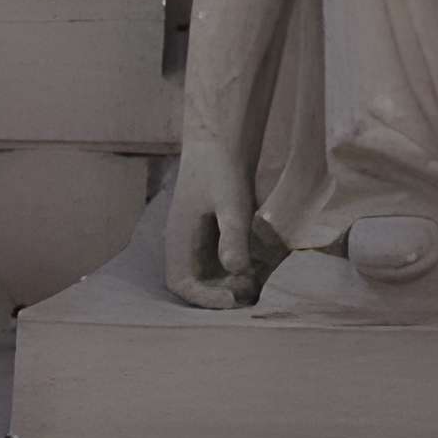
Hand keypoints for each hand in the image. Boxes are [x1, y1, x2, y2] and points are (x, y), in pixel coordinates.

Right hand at [163, 138, 251, 307]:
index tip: (231, 299)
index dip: (203, 298)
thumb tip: (237, 271)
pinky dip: (239, 269)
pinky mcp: (215, 231)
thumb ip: (233, 235)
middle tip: (249, 295)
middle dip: (220, 294)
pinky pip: (223, 260)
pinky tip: (259, 268)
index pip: (181, 283)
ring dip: (231, 283)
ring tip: (256, 285)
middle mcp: (185, 242)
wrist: (223, 137)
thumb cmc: (221, 165)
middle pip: (196, 284)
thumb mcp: (231, 201)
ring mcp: (199, 237)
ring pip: (211, 274)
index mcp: (178, 237)